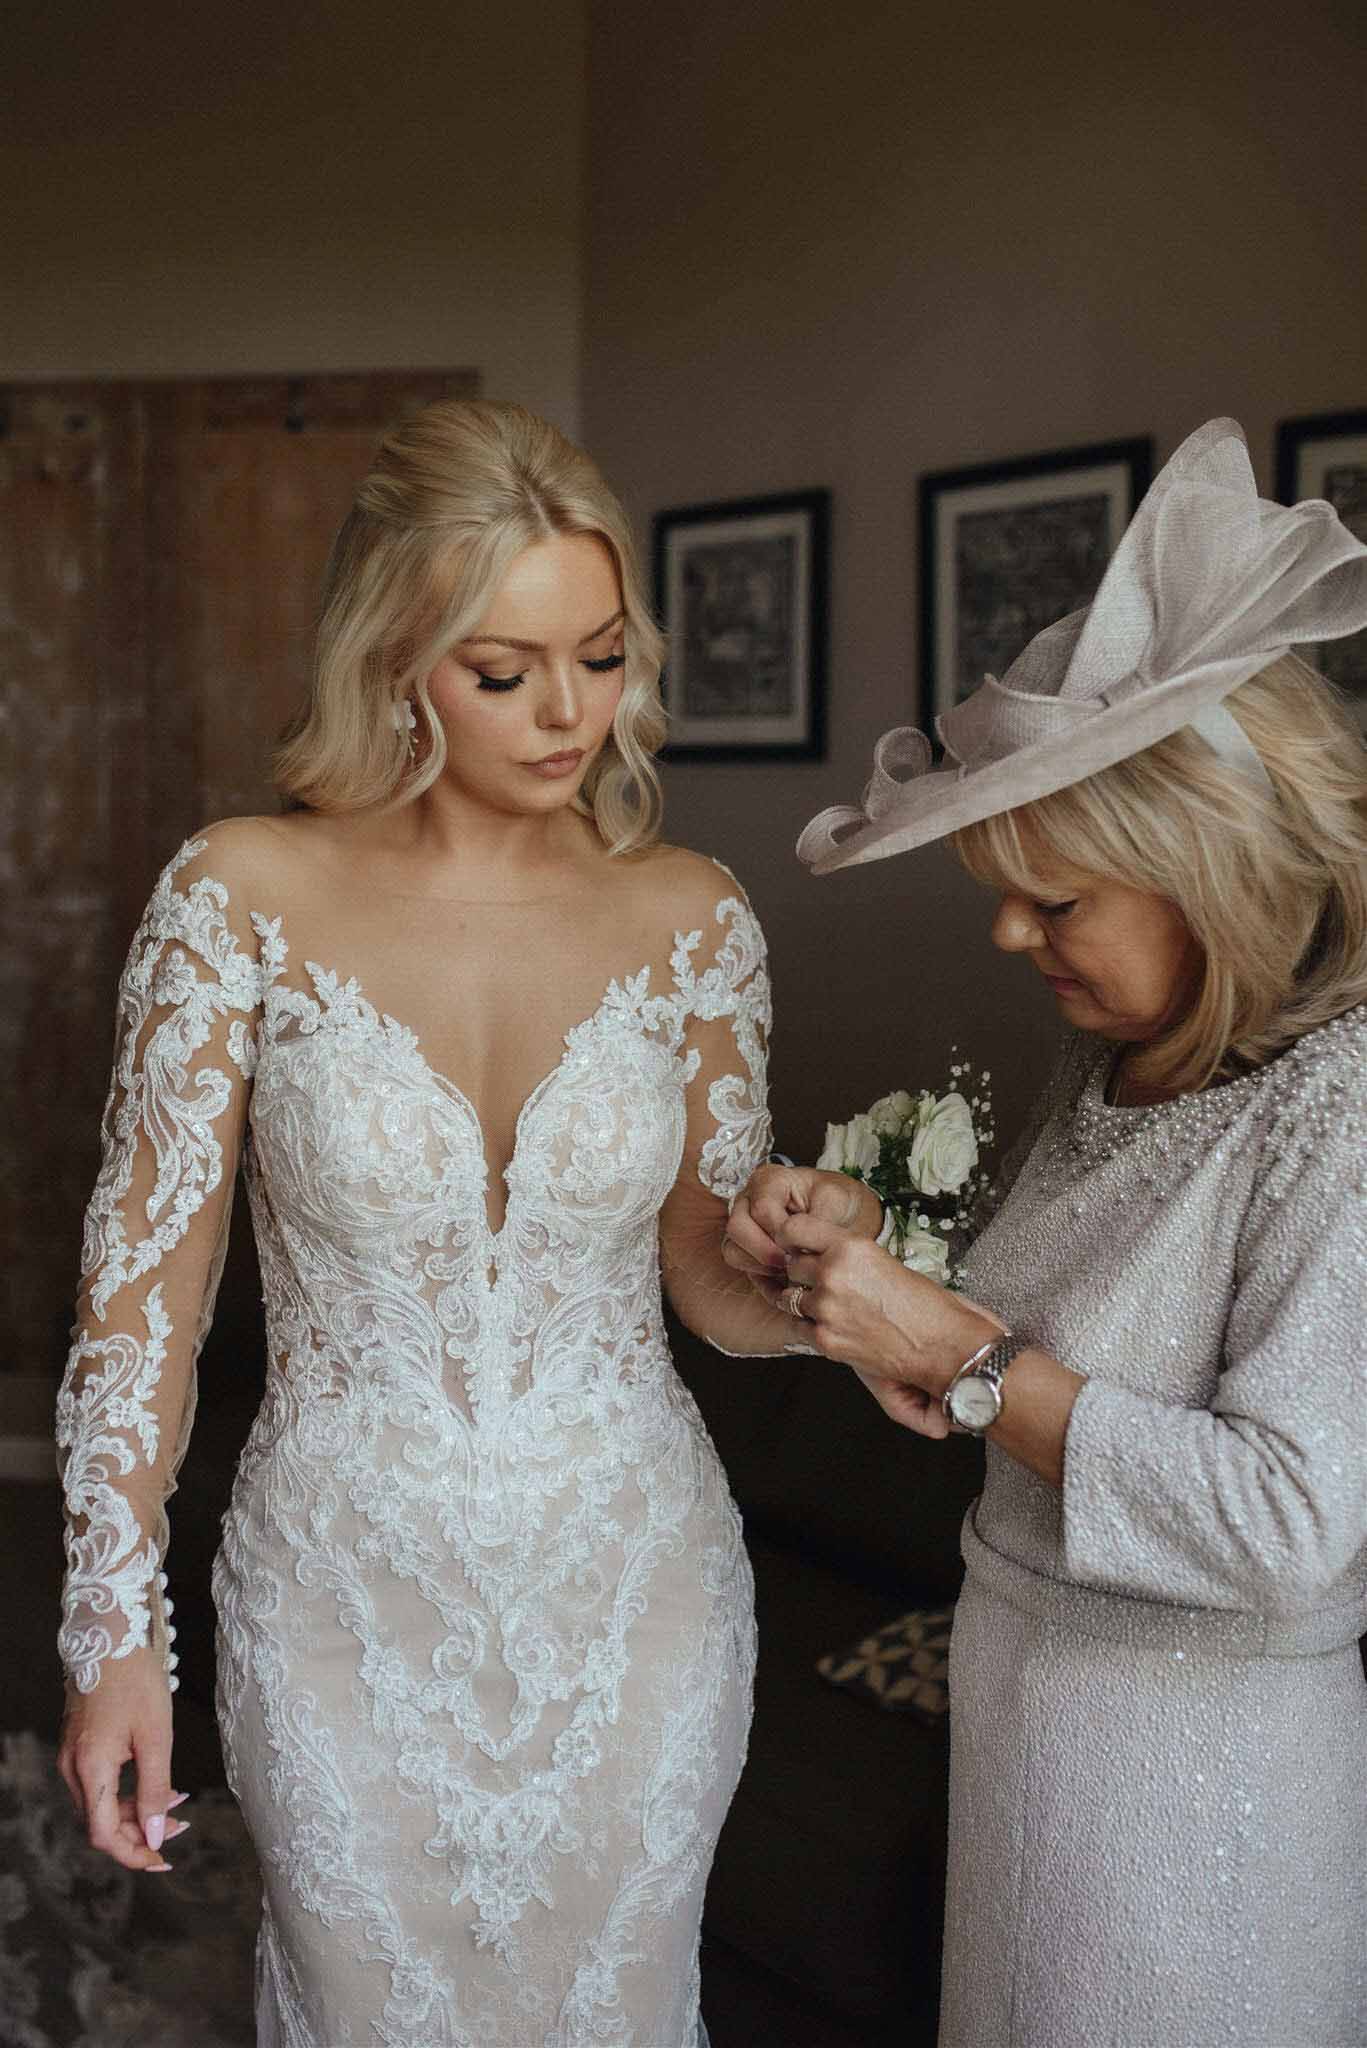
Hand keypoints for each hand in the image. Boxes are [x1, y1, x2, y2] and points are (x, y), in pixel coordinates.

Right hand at [56, 1650, 188, 1872]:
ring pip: (100, 1806)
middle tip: (182, 1827)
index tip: (163, 1859)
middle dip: (141, 1833)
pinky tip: (156, 1786)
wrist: (110, 1637)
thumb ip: (155, 1789)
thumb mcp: (156, 1736)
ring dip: (136, 1813)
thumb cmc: (136, 1680)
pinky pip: (99, 1785)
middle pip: (101, 1823)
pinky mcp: (78, 1747)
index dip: (133, 1854)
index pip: (103, 1834)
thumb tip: (157, 1834)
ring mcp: (72, 1757)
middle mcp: (73, 1768)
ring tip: (177, 1804)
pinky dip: (125, 1794)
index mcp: (90, 1768)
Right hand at [724, 1164, 881, 1282]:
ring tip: (790, 1268)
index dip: (781, 1233)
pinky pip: (741, 1267)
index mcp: (769, 1180)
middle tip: (791, 1263)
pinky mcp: (746, 1249)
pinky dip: (761, 1276)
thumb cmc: (840, 1203)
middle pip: (737, 1228)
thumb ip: (815, 1222)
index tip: (804, 1246)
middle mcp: (749, 1200)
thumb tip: (797, 1251)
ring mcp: (744, 1225)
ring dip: (760, 1265)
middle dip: (765, 1251)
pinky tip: (785, 1277)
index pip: (761, 1210)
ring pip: (733, 1250)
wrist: (847, 1217)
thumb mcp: (837, 1203)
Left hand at [770, 1211, 1002, 1436]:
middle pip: (791, 1265)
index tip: (792, 1244)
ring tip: (833, 1308)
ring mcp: (826, 1308)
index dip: (789, 1237)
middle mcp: (833, 1273)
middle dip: (802, 1274)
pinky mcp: (825, 1339)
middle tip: (824, 1283)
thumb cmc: (921, 1303)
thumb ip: (843, 1253)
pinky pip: (798, 1326)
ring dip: (804, 1302)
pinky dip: (811, 1327)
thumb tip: (811, 1251)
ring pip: (790, 1297)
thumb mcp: (880, 1259)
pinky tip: (835, 1327)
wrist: (941, 1343)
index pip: (793, 1228)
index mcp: (849, 1246)